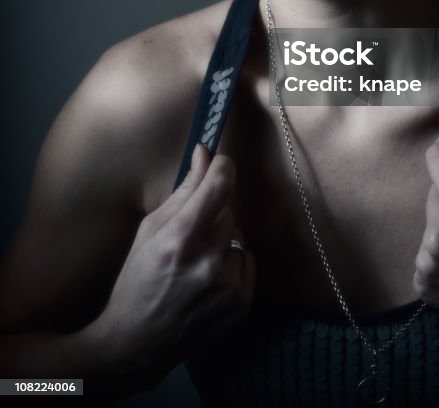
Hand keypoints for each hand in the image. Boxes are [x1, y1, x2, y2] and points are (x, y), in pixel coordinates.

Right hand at [89, 144, 254, 386]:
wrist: (134, 344)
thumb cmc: (137, 279)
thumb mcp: (150, 230)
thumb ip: (184, 190)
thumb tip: (205, 151)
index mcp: (178, 241)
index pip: (219, 187)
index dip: (223, 167)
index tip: (220, 162)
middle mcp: (207, 263)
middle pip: (229, 210)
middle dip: (213, 212)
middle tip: (192, 230)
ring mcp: (227, 287)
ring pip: (237, 237)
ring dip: (222, 241)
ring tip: (196, 264)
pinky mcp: (242, 305)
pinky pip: (247, 261)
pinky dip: (232, 264)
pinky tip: (208, 281)